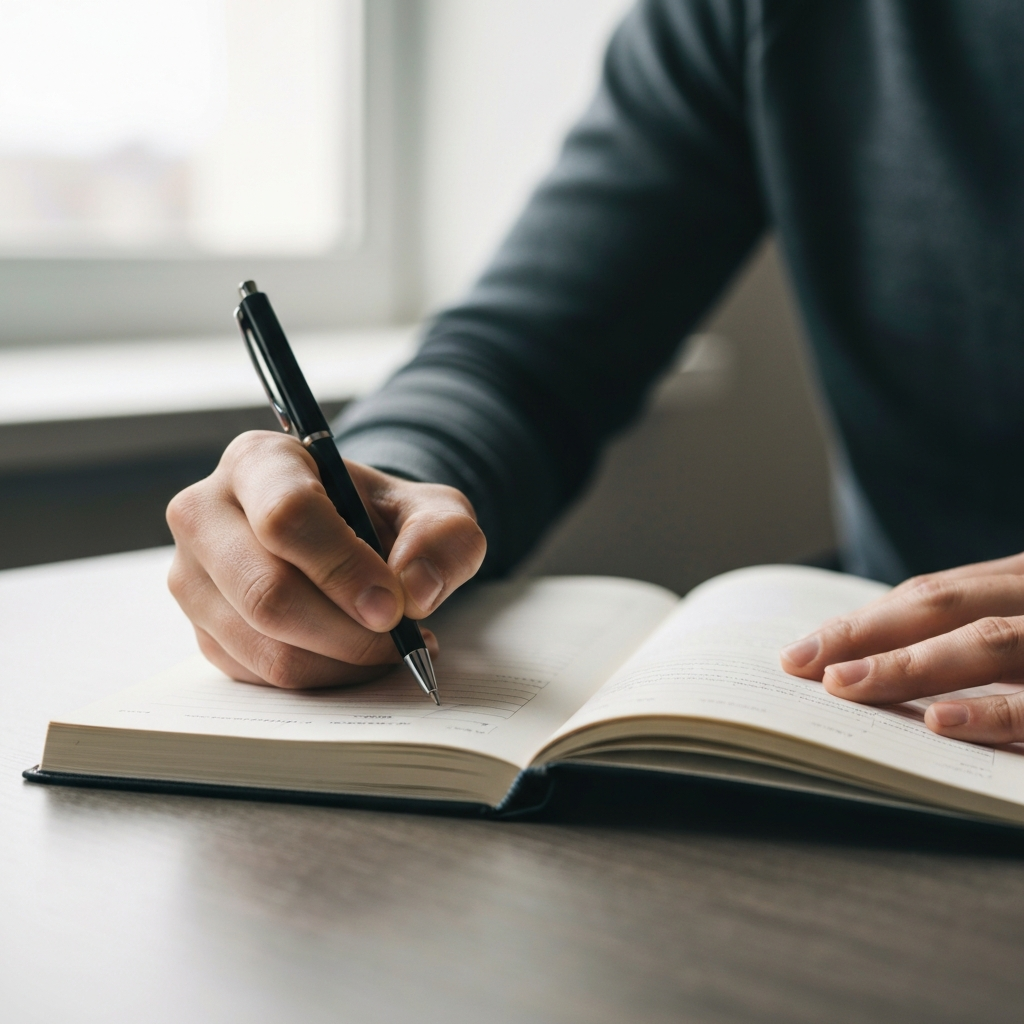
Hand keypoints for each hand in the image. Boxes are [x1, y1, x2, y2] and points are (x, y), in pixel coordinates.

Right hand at [166, 431, 485, 687]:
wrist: (350, 540)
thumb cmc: (382, 518)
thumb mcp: (433, 511)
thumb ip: (444, 537)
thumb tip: (416, 590)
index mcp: (259, 461)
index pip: (286, 517)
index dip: (344, 569)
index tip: (394, 606)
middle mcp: (205, 513)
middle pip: (266, 592)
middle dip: (347, 631)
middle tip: (401, 639)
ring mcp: (193, 577)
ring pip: (265, 646)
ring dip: (342, 662)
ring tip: (390, 647)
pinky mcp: (202, 631)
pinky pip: (262, 677)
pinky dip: (323, 678)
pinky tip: (357, 657)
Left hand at [780, 553, 1023, 744]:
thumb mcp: (1019, 637)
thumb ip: (967, 640)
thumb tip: (863, 666)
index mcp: (1019, 584)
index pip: (931, 595)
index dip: (864, 621)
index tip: (803, 650)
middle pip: (945, 606)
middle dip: (866, 634)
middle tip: (803, 663)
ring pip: (988, 640)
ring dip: (911, 665)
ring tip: (847, 685)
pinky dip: (990, 710)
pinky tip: (940, 721)